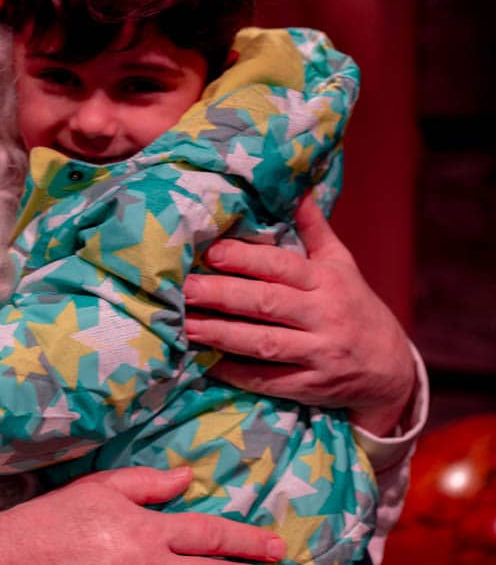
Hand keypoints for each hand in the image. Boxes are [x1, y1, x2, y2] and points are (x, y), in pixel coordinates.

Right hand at [0, 467, 285, 563]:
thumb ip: (146, 483)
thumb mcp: (99, 489)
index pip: (207, 534)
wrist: (10, 557)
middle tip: (278, 563)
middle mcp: (146, 564)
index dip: (245, 541)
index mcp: (143, 530)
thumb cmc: (53, 520)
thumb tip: (187, 477)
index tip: (273, 546)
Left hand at [182, 196, 415, 435]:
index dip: (246, 259)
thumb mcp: (342, 265)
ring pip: (264, 343)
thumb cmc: (355, 308)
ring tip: (185, 325)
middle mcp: (325, 316)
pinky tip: (207, 362)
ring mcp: (320, 355)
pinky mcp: (311, 388)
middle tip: (185, 288)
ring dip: (221, 335)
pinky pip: (269, 380)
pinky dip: (237, 373)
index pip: (283, 266)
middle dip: (222, 295)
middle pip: (267, 303)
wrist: (393, 370)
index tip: (211, 252)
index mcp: (328, 282)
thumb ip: (315, 229)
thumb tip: (296, 188)